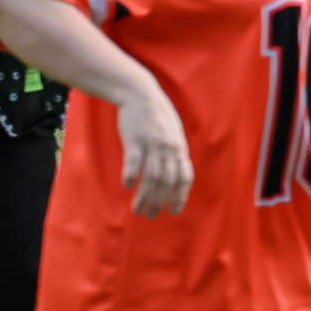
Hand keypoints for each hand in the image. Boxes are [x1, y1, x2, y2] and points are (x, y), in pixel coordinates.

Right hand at [115, 74, 193, 217]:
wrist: (140, 94)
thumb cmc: (156, 116)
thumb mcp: (173, 134)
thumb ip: (175, 153)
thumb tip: (174, 174)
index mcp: (180, 149)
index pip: (185, 177)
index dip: (180, 196)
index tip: (173, 211)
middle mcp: (169, 149)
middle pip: (166, 182)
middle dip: (159, 202)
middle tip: (149, 216)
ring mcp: (153, 144)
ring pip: (151, 176)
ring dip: (144, 196)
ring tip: (137, 210)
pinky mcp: (136, 139)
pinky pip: (134, 161)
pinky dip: (131, 175)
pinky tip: (126, 187)